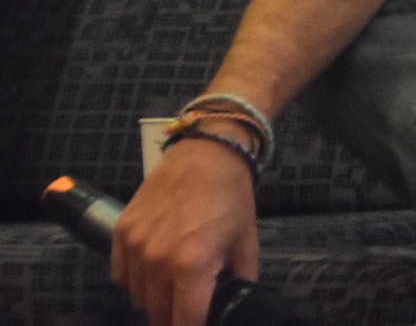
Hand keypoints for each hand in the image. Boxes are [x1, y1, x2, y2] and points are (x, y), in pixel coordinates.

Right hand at [112, 137, 258, 325]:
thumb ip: (241, 280)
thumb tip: (236, 303)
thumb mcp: (246, 242)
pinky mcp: (120, 232)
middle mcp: (157, 260)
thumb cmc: (230, 197)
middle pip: (157, 313)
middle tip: (186, 312)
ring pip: (136, 297)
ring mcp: (135, 246)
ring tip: (171, 292)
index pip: (184, 321)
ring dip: (153, 301)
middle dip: (172, 319)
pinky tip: (150, 276)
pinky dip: (133, 283)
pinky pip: (120, 276)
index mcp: (192, 265)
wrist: (207, 154)